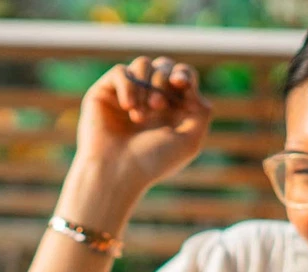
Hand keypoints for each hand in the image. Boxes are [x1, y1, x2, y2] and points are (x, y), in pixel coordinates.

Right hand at [76, 56, 211, 191]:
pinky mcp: (106, 92)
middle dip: (163, 82)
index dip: (184, 74)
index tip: (180, 84)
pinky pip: (121, 71)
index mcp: (171, 110)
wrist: (117, 172)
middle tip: (157, 106)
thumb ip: (202, 112)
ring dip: (146, 86)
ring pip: (143, 64)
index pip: (182, 77)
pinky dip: (128, 86)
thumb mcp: (189, 141)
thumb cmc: (152, 161)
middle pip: (164, 66)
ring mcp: (128, 94)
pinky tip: (127, 108)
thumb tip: (191, 86)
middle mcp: (149, 99)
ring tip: (140, 116)